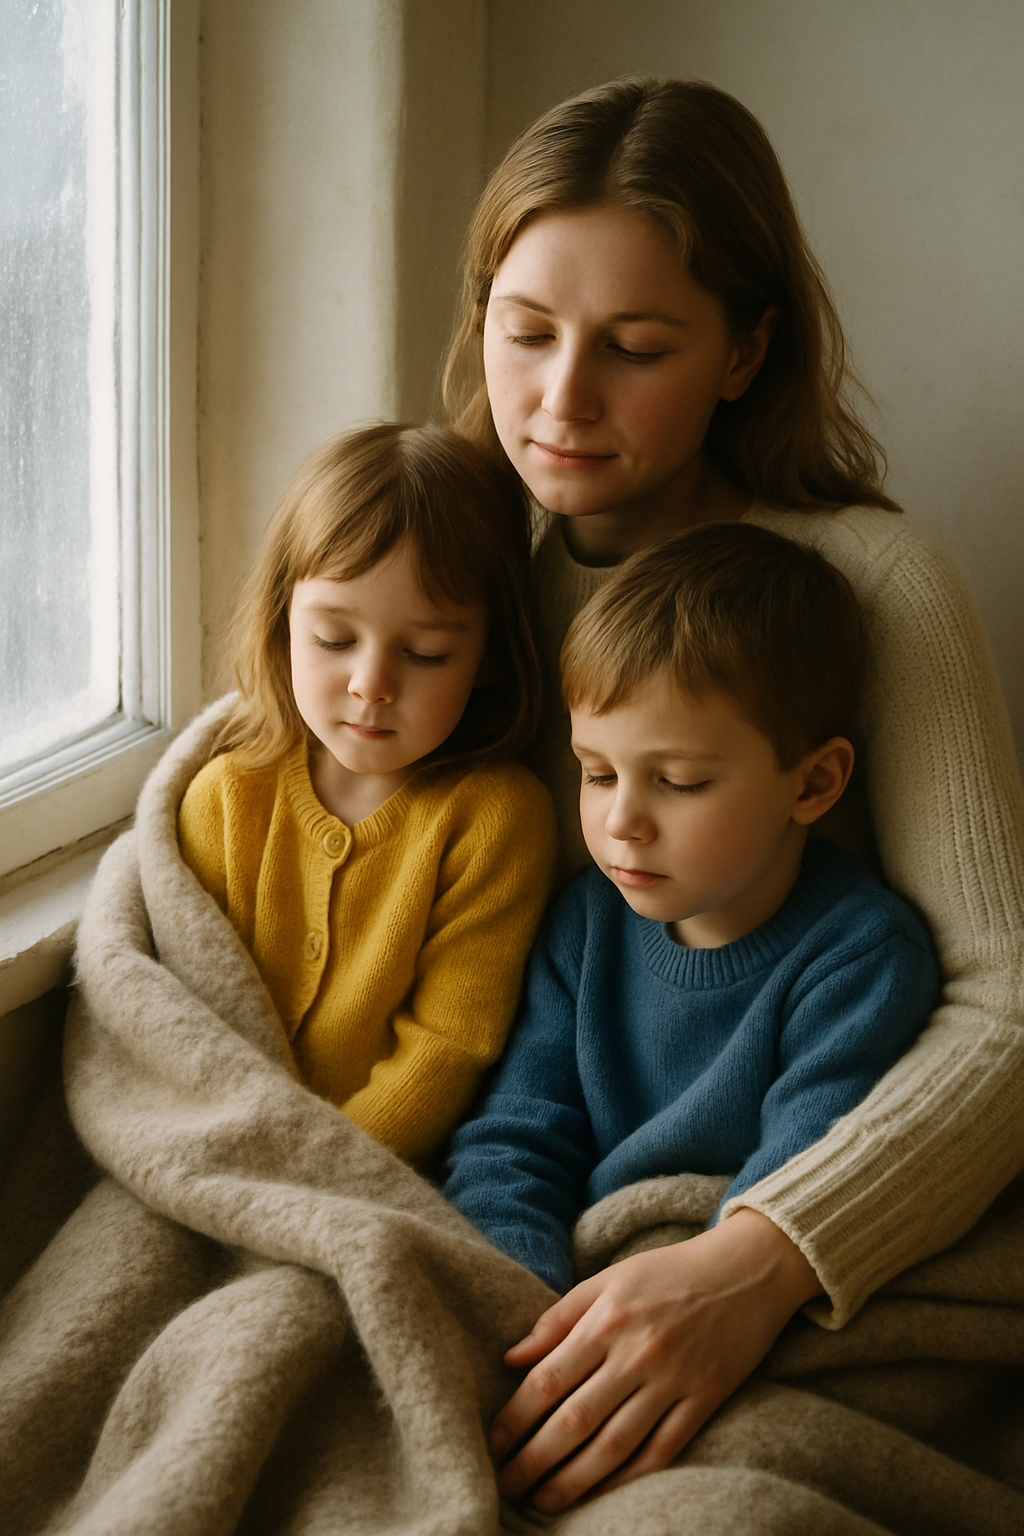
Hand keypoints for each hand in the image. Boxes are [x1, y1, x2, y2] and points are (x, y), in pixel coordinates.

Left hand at [490, 1209, 820, 1513]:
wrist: (747, 1270)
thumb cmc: (669, 1271)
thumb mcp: (609, 1279)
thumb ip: (559, 1318)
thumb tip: (511, 1358)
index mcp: (608, 1318)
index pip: (548, 1379)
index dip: (515, 1418)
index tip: (492, 1444)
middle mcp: (637, 1352)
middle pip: (575, 1420)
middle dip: (534, 1459)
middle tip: (505, 1484)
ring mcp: (674, 1380)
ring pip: (615, 1445)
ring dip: (574, 1480)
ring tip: (544, 1500)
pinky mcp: (705, 1399)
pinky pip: (662, 1449)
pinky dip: (630, 1477)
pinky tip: (602, 1492)